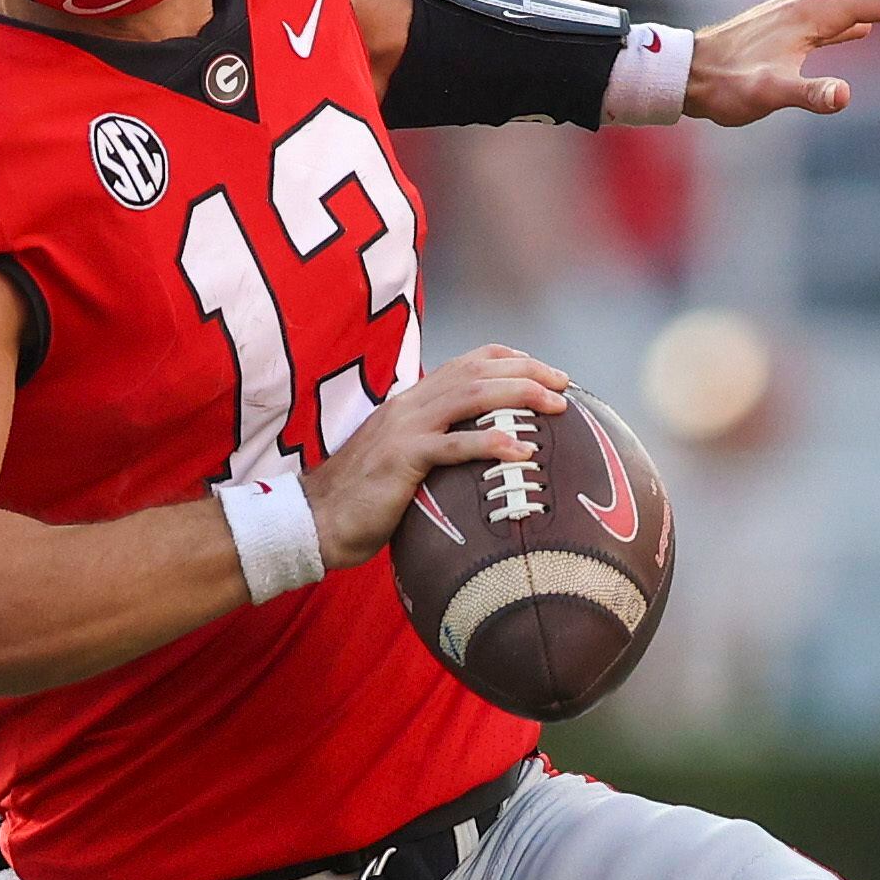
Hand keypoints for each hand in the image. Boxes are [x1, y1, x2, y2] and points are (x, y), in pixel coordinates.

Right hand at [304, 345, 572, 569]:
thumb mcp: (401, 462)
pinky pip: (455, 445)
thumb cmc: (361, 501)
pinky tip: (522, 453)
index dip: (511, 360)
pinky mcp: (403, 458)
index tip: (545, 372)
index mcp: (411, 401)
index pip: (468, 362)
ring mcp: (406, 428)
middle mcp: (410, 404)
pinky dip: (492, 444)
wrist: (315, 520)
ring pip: (472, 395)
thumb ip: (432, 449)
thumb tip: (471, 461)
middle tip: (564, 386)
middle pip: (478, 370)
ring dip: (520, 396)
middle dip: (528, 372)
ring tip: (556, 407)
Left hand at [684, 0, 879, 124]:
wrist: (686, 74)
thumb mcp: (767, 95)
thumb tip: (842, 98)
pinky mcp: (792, 27)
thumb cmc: (725, 86)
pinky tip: (868, 21)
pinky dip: (862, 5)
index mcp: (819, 13)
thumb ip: (807, 95)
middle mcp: (813, 1)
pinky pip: (840, 10)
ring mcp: (802, 10)